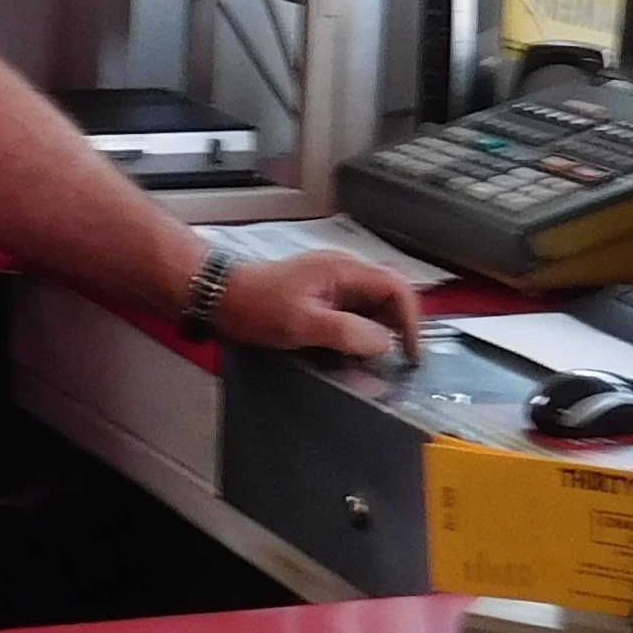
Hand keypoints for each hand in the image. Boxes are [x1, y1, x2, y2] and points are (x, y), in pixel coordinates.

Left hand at [211, 251, 422, 360]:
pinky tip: (350, 354)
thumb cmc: (257, 305)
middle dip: (397, 329)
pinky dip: (360, 334)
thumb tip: (383, 342)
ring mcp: (334, 285)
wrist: (221, 296)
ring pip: (373, 308)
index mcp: (345, 270)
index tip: (410, 351)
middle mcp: (345, 273)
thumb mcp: (302, 323)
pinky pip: (354, 315)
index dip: (411, 320)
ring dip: (378, 334)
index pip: (397, 288)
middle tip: (395, 361)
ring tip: (372, 362)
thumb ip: (346, 331)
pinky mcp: (323, 298)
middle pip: (389, 297)